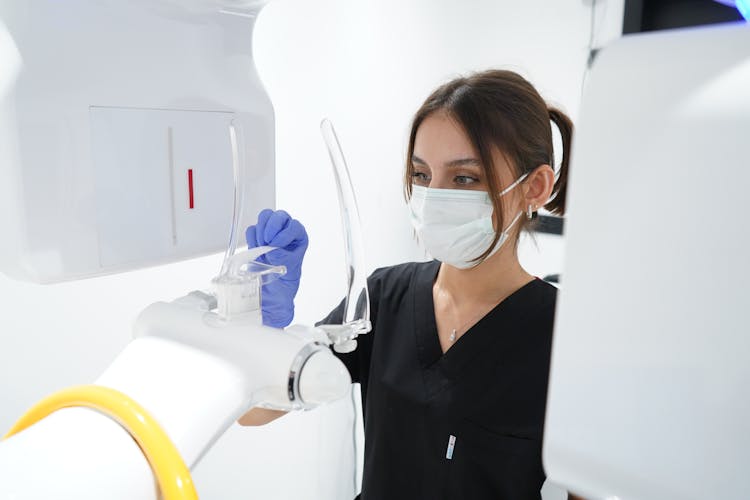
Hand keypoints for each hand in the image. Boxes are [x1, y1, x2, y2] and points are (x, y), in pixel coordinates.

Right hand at [245, 209, 308, 327]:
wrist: (271, 293)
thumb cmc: (285, 282)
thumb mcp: (288, 271)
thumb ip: (283, 258)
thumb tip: (273, 249)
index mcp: (299, 238)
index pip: (294, 225)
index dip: (285, 233)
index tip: (277, 245)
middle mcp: (286, 232)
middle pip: (279, 216)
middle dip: (271, 226)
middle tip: (267, 240)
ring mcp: (271, 233)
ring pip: (265, 217)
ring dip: (261, 230)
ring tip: (261, 246)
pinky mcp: (257, 238)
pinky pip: (252, 229)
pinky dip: (252, 237)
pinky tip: (255, 249)